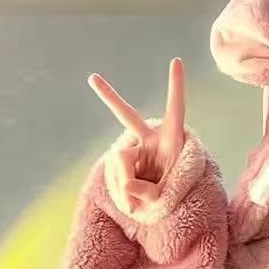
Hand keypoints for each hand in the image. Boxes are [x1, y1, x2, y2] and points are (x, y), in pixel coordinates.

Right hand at [88, 57, 185, 213]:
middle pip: (128, 117)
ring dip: (130, 182)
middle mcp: (151, 140)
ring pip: (122, 160)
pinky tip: (132, 201)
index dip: (176, 87)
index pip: (175, 110)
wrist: (161, 207)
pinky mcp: (123, 164)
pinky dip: (124, 190)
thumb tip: (124, 183)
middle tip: (92, 78)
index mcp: (171, 140)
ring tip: (143, 197)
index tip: (176, 61)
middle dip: (110, 97)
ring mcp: (135, 150)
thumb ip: (144, 190)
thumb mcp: (163, 196)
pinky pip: (117, 175)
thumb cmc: (170, 197)